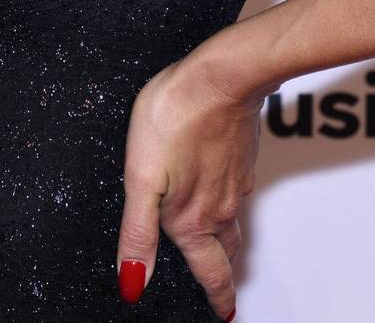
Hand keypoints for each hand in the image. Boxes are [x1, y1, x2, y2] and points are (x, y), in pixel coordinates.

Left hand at [116, 43, 261, 318]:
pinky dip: (233, 205)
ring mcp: (235, 180)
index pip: (210, 270)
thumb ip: (137, 233)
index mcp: (192, 217)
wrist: (221, 75)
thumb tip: (133, 283)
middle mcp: (220, 205)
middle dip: (226, 273)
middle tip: (225, 289)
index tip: (224, 314)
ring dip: (230, 241)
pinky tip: (223, 192)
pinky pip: (238, 192)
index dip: (217, 297)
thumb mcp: (141, 180)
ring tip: (226, 250)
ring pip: (235, 222)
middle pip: (227, 250)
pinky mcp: (241, 155)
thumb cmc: (175, 117)